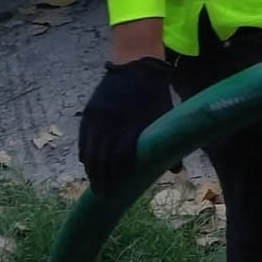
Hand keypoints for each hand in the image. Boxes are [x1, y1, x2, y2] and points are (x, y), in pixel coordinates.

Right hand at [78, 57, 173, 196]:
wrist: (136, 65)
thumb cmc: (155, 94)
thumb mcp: (164, 116)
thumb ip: (167, 143)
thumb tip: (177, 172)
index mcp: (134, 125)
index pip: (122, 158)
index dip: (120, 177)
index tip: (120, 192)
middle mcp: (114, 123)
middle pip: (103, 160)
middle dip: (103, 181)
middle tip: (104, 196)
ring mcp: (99, 118)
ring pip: (90, 152)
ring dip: (91, 172)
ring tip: (94, 186)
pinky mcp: (90, 112)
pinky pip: (83, 139)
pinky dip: (84, 155)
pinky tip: (87, 165)